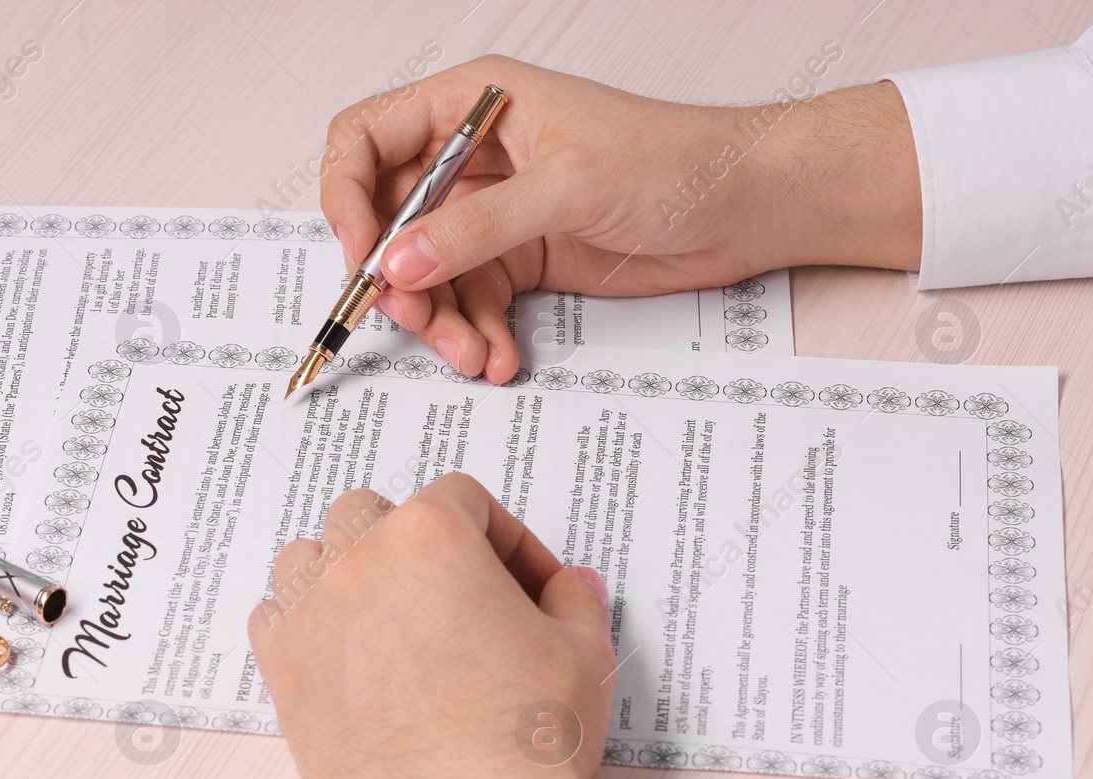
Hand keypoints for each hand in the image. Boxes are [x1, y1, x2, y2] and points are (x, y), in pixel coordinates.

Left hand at [247, 473, 616, 778]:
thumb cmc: (525, 743)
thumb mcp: (583, 653)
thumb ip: (573, 600)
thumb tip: (570, 585)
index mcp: (430, 537)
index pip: (461, 500)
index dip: (504, 539)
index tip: (525, 582)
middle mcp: (359, 563)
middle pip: (375, 516)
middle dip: (419, 544)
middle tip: (458, 595)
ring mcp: (311, 617)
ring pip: (312, 558)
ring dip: (348, 572)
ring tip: (392, 616)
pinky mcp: (284, 674)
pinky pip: (273, 618)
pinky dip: (302, 624)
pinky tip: (343, 655)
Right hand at [322, 54, 920, 383]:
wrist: (745, 207)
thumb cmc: (674, 161)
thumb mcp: (567, 187)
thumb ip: (476, 227)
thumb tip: (398, 260)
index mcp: (472, 106)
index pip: (368, 139)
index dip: (346, 196)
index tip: (359, 255)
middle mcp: (472, 157)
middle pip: (390, 221)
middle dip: (398, 279)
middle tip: (419, 321)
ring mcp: (494, 212)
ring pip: (428, 273)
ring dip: (441, 322)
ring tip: (471, 355)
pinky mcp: (520, 258)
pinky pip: (472, 302)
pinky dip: (477, 335)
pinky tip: (498, 357)